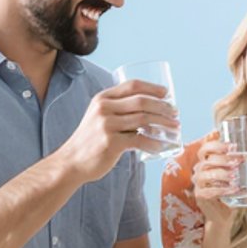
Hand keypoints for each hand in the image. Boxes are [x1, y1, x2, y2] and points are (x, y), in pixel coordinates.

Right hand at [58, 79, 178, 185]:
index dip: (152, 88)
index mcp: (102, 98)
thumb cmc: (91, 140)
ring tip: (175, 128)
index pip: (132, 85)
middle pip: (142, 101)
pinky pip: (140, 140)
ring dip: (163, 123)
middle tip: (175, 113)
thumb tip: (150, 110)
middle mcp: (104, 108)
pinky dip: (154, 143)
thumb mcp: (99, 117)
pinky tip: (162, 146)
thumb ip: (118, 110)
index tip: (167, 93)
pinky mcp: (111, 143)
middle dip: (163, 106)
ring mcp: (107, 125)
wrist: (71, 162)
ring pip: (144, 119)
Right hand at [189, 134, 237, 223]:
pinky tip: (234, 189)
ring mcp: (198, 183)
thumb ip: (239, 165)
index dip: (217, 145)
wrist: (224, 214)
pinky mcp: (199, 196)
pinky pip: (209, 191)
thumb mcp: (236, 176)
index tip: (232, 146)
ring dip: (222, 174)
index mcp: (207, 161)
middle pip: (206, 160)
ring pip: (206, 174)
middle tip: (237, 162)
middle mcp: (200, 170)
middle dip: (223, 159)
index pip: (205, 149)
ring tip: (235, 176)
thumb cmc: (230, 191)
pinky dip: (223, 190)